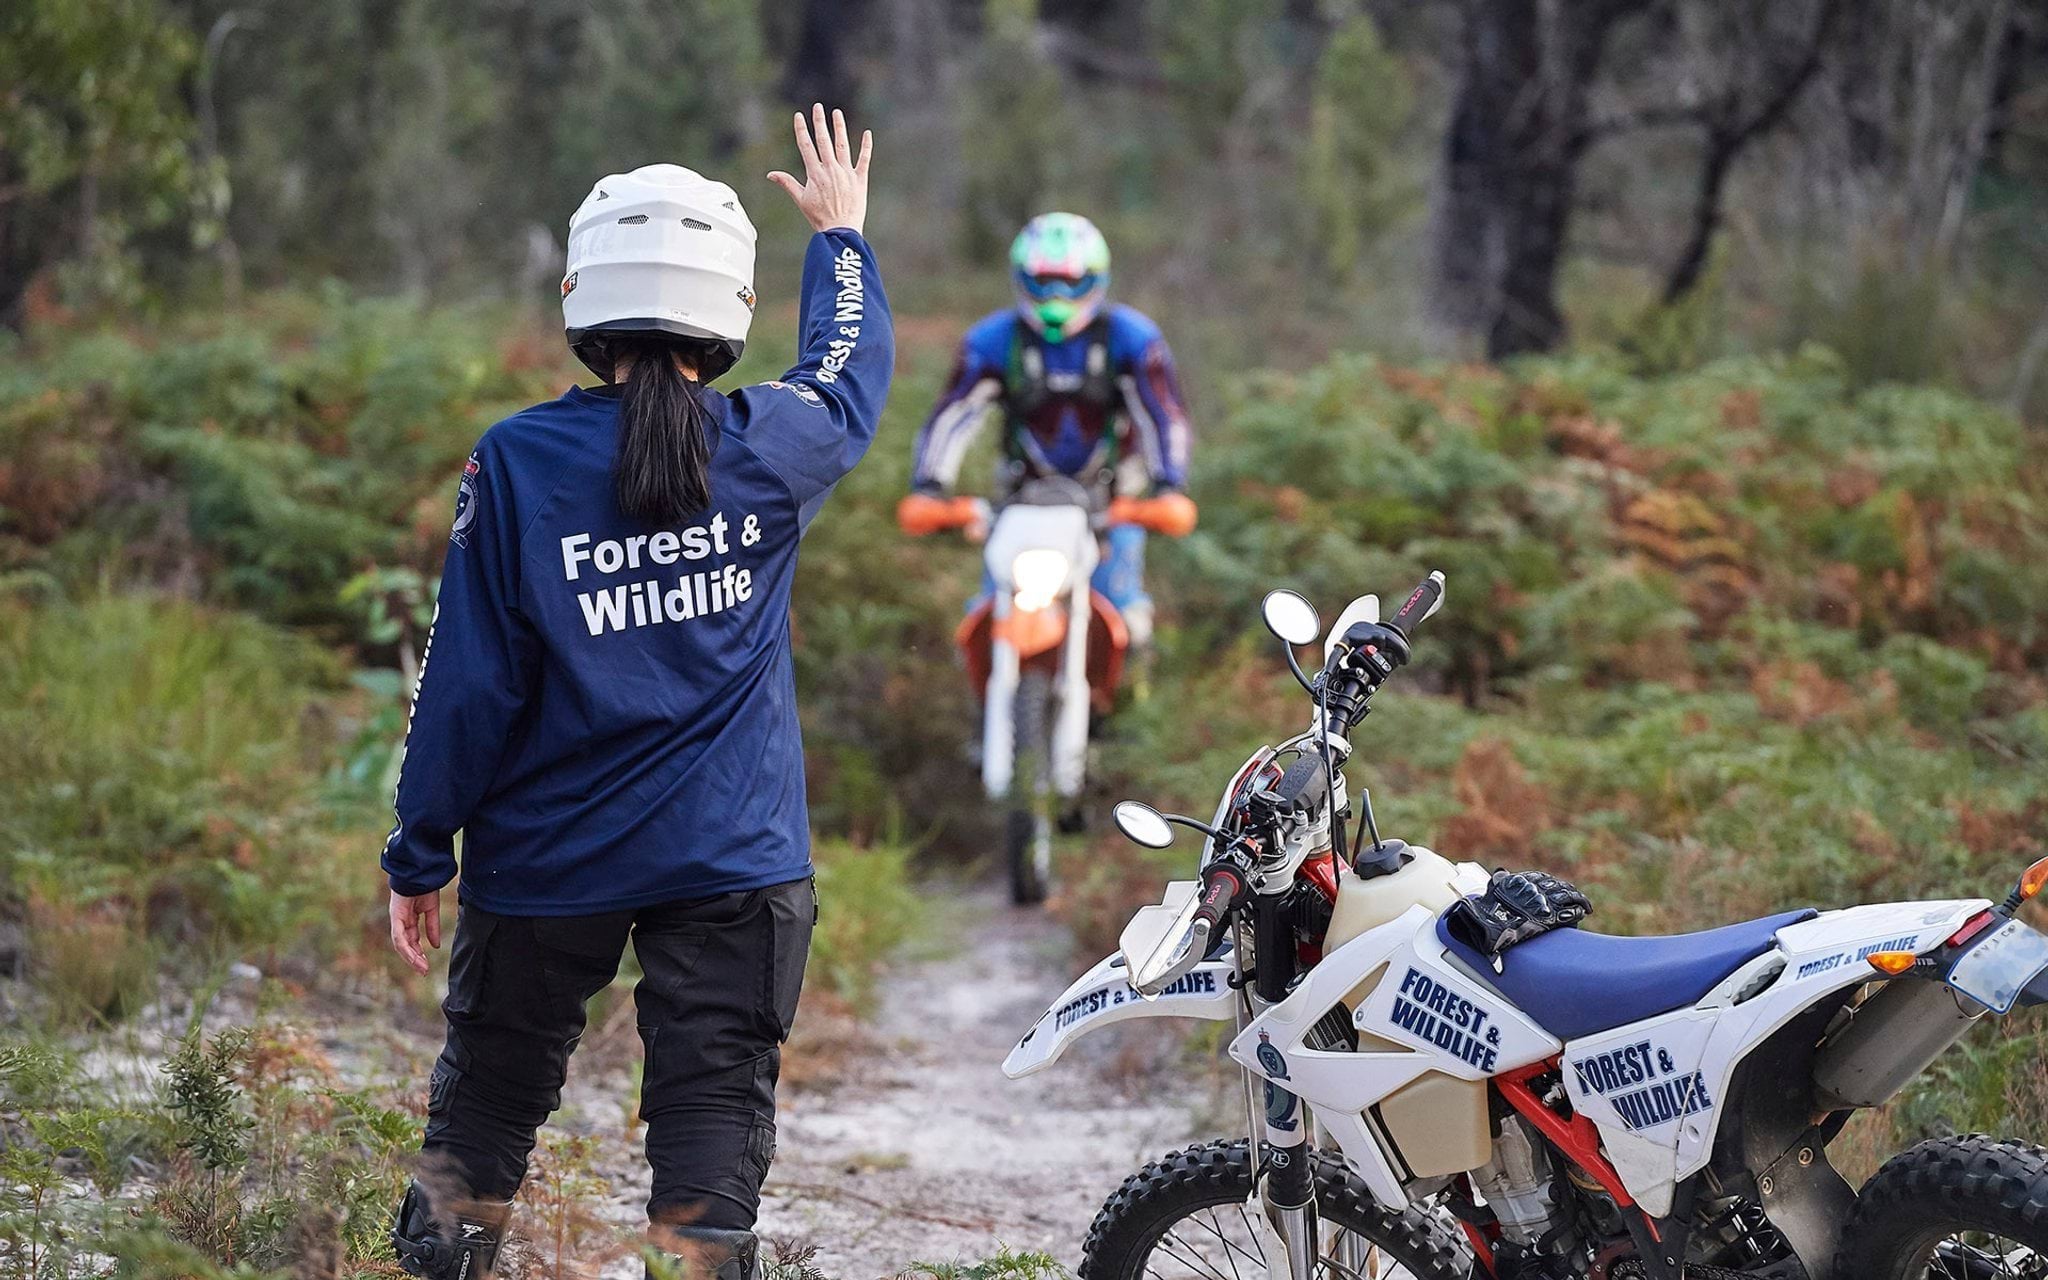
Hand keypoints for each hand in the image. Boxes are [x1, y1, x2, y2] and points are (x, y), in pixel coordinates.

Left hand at [389, 888, 442, 975]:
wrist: (421, 872)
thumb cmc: (425, 887)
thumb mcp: (431, 910)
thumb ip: (432, 927)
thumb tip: (435, 945)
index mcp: (408, 919)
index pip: (411, 941)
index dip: (418, 953)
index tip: (426, 966)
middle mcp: (400, 921)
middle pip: (405, 945)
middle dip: (414, 959)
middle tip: (424, 971)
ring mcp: (396, 919)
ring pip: (401, 944)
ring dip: (411, 957)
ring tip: (422, 967)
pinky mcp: (395, 916)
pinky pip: (399, 936)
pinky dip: (407, 947)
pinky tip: (415, 955)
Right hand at [767, 103, 872, 234]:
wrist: (840, 232)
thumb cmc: (819, 218)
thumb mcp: (801, 200)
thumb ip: (787, 183)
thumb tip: (770, 174)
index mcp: (815, 173)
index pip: (806, 146)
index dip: (802, 129)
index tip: (799, 116)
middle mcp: (831, 170)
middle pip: (824, 141)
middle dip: (820, 122)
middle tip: (818, 107)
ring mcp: (846, 174)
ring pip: (842, 145)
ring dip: (839, 128)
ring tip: (836, 113)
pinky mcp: (860, 180)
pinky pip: (864, 159)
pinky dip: (866, 146)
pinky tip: (867, 133)